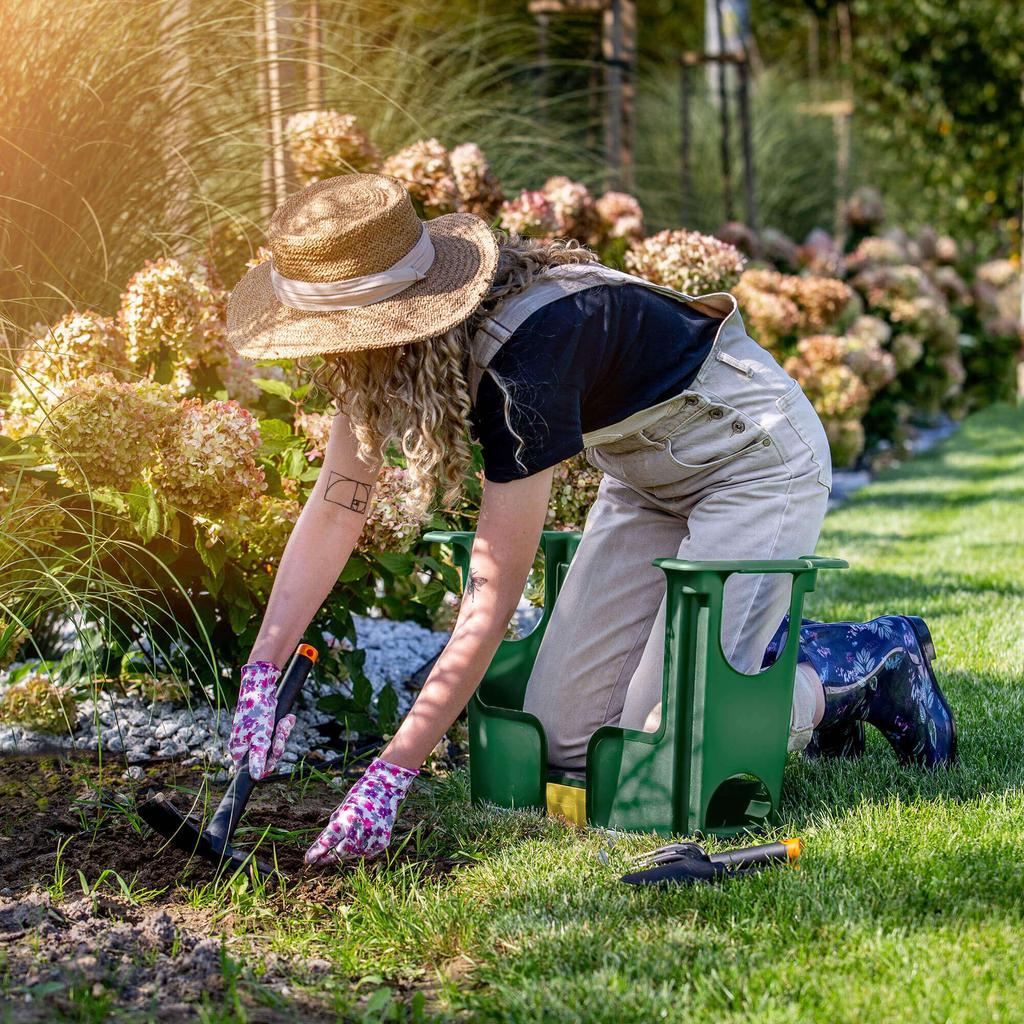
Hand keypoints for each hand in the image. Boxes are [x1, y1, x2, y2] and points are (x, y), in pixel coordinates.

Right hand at [228, 661, 294, 779]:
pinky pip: (278, 734)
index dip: (266, 765)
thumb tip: (256, 778)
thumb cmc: (256, 713)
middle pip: (267, 757)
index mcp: (239, 751)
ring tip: (285, 721)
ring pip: (275, 745)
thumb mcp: (259, 739)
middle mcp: (247, 745)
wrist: (262, 688)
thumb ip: (258, 759)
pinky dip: (284, 726)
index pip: (253, 769)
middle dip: (278, 744)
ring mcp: (257, 736)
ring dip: (283, 733)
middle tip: (280, 732)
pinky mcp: (266, 728)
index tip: (273, 758)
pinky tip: (288, 718)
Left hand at [304, 757, 417, 864]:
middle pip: (340, 853)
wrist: (386, 788)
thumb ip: (334, 825)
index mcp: (347, 819)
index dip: (316, 852)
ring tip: (345, 842)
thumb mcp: (343, 807)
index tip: (308, 860)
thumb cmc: (361, 794)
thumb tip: (322, 845)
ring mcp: (373, 837)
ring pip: (353, 854)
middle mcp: (360, 830)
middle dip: (329, 856)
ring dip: (346, 852)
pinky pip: (367, 853)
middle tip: (321, 859)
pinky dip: (361, 849)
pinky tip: (361, 839)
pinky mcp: (382, 842)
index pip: (328, 841)